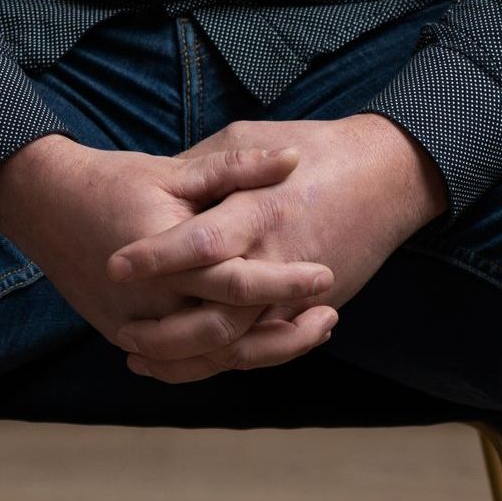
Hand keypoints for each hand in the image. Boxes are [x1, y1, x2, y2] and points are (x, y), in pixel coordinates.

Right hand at [0, 132, 339, 369]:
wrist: (47, 206)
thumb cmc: (116, 181)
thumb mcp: (176, 171)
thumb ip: (236, 168)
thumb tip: (293, 159)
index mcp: (165, 256)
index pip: (236, 281)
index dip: (284, 280)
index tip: (326, 273)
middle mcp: (150, 302)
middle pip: (228, 332)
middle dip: (284, 326)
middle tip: (329, 308)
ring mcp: (135, 327)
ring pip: (210, 358)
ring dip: (262, 351)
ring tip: (307, 331)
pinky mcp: (128, 337)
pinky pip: (184, 363)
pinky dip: (224, 359)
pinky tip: (259, 344)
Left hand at [106, 114, 449, 384]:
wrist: (386, 176)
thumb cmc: (312, 149)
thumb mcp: (249, 139)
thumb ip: (203, 169)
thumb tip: (156, 188)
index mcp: (259, 210)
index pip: (200, 242)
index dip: (157, 257)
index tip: (115, 265)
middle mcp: (277, 258)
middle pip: (215, 314)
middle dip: (164, 331)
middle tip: (121, 329)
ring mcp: (296, 293)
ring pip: (237, 345)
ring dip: (186, 357)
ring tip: (140, 356)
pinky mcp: (309, 310)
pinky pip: (262, 348)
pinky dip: (224, 360)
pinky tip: (188, 359)